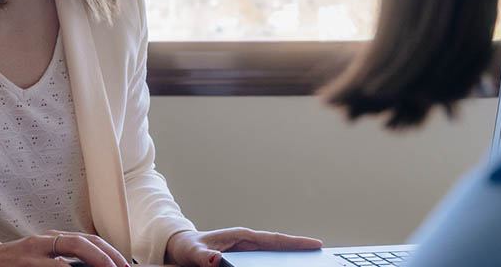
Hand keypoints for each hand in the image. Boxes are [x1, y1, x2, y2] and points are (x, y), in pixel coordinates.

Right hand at [0, 230, 129, 266]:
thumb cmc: (17, 263)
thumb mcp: (43, 256)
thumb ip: (64, 260)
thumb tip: (93, 266)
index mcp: (54, 238)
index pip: (88, 239)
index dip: (108, 251)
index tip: (123, 264)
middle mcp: (46, 240)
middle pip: (83, 241)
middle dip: (106, 256)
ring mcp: (35, 251)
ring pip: (70, 249)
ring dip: (94, 260)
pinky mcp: (26, 263)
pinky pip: (52, 266)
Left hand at [164, 228, 322, 266]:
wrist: (178, 248)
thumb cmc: (185, 248)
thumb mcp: (191, 253)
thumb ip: (201, 257)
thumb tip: (213, 260)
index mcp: (240, 236)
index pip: (273, 240)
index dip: (295, 242)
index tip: (315, 244)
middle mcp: (246, 241)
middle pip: (280, 246)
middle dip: (300, 250)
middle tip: (322, 254)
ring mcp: (246, 249)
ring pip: (274, 254)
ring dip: (291, 257)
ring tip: (310, 263)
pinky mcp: (243, 258)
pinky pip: (265, 261)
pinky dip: (278, 263)